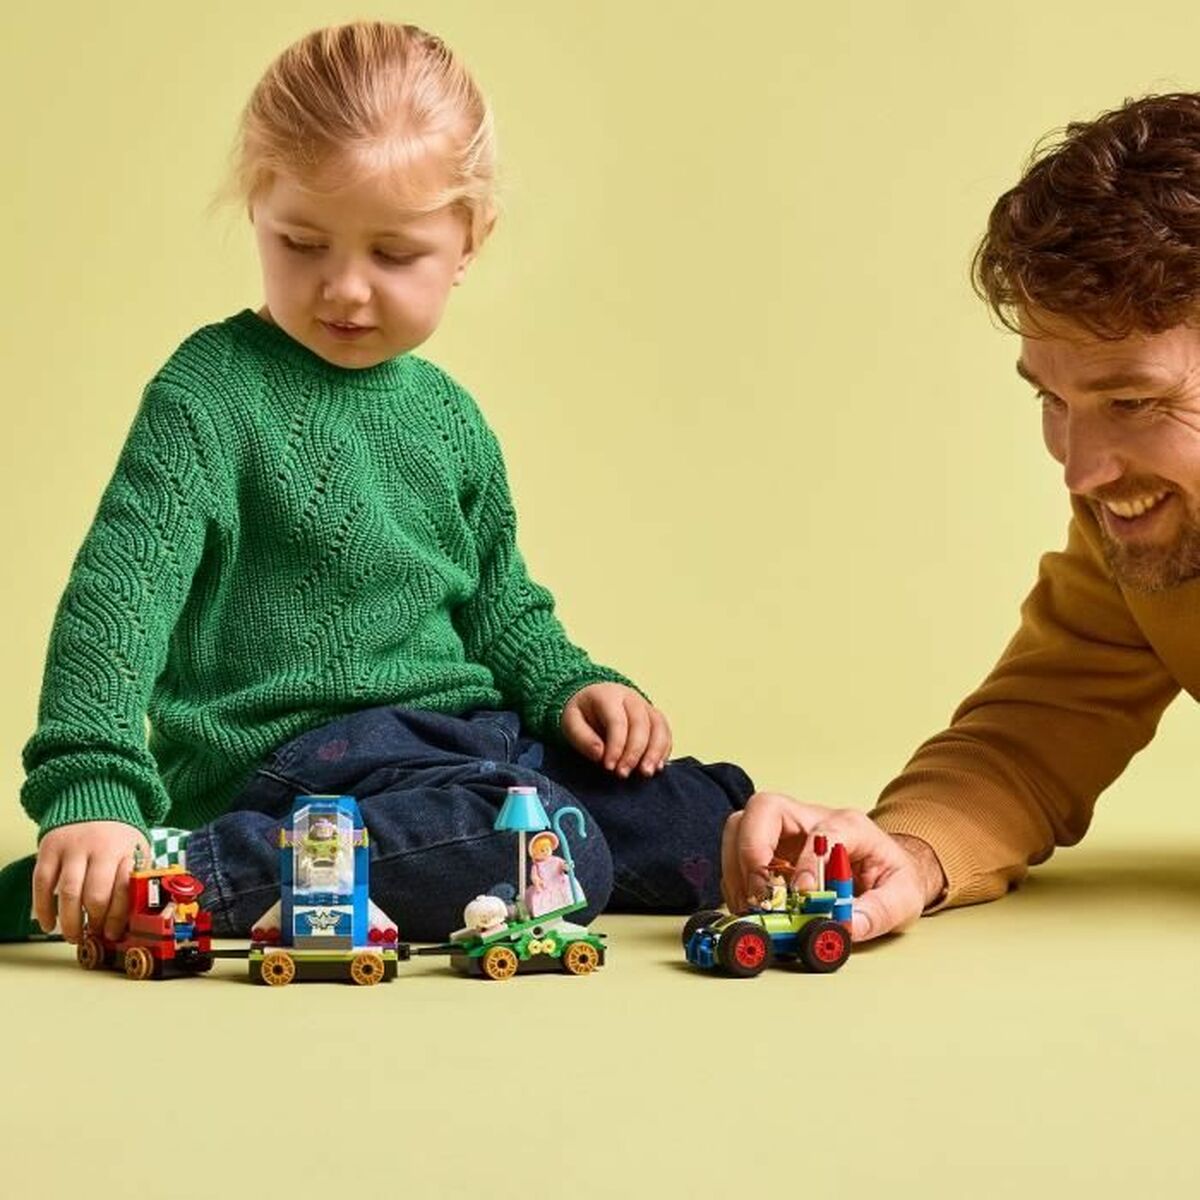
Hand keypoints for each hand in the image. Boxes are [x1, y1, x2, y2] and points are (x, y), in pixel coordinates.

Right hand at [33, 821, 149, 943]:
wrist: (95, 797)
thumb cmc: (118, 833)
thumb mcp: (137, 847)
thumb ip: (136, 875)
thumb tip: (133, 914)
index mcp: (125, 850)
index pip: (122, 890)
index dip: (116, 917)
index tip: (112, 934)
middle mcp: (99, 848)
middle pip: (95, 895)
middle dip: (93, 922)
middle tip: (91, 935)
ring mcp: (72, 848)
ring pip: (68, 892)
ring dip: (69, 921)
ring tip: (72, 936)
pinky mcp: (49, 848)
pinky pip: (42, 883)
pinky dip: (43, 907)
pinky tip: (48, 923)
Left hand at [560, 683, 671, 777]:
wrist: (594, 698)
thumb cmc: (583, 713)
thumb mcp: (571, 722)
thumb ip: (583, 738)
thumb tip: (600, 754)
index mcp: (608, 696)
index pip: (617, 721)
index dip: (615, 746)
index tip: (608, 766)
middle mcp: (631, 698)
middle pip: (641, 724)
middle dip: (634, 752)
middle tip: (623, 774)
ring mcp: (646, 707)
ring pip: (658, 727)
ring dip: (655, 752)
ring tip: (646, 773)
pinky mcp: (655, 718)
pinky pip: (666, 733)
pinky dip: (664, 751)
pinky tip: (657, 767)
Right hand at [720, 791, 945, 941]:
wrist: (884, 870)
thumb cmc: (892, 877)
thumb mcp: (904, 898)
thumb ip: (879, 912)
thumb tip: (846, 925)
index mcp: (850, 826)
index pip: (823, 830)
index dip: (808, 861)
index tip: (804, 895)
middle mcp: (810, 820)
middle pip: (765, 807)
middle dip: (753, 849)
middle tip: (761, 893)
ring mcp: (784, 832)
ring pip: (740, 825)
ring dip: (738, 867)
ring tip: (752, 905)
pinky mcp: (768, 850)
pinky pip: (736, 854)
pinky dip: (736, 882)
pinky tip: (750, 907)